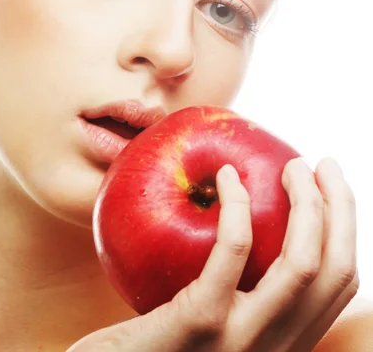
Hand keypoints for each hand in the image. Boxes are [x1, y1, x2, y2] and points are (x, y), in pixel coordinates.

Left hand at [68, 157, 358, 351]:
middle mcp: (274, 351)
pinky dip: (236, 206)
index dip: (345, 230)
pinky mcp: (199, 324)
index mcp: (281, 344)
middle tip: (320, 162)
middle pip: (334, 273)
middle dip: (339, 208)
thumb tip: (246, 228)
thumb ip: (235, 294)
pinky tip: (225, 175)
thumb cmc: (150, 344)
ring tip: (292, 164)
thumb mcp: (210, 326)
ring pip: (301, 265)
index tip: (332, 187)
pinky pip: (232, 252)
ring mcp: (241, 343)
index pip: (337, 286)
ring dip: (307, 204)